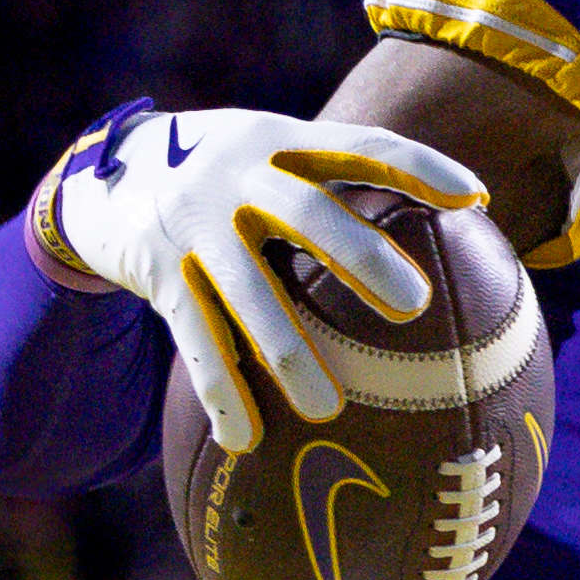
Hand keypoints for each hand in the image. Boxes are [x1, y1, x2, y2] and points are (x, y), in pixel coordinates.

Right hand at [32, 104, 486, 455]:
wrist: (106, 177)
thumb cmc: (225, 181)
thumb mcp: (272, 160)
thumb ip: (335, 190)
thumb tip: (445, 246)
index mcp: (283, 142)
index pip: (359, 144)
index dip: (418, 164)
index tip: (474, 197)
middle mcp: (239, 175)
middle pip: (309, 212)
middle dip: (361, 256)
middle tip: (413, 305)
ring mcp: (196, 223)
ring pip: (249, 292)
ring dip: (288, 353)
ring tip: (329, 411)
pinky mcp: (159, 270)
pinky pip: (195, 336)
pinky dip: (220, 388)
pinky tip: (244, 438)